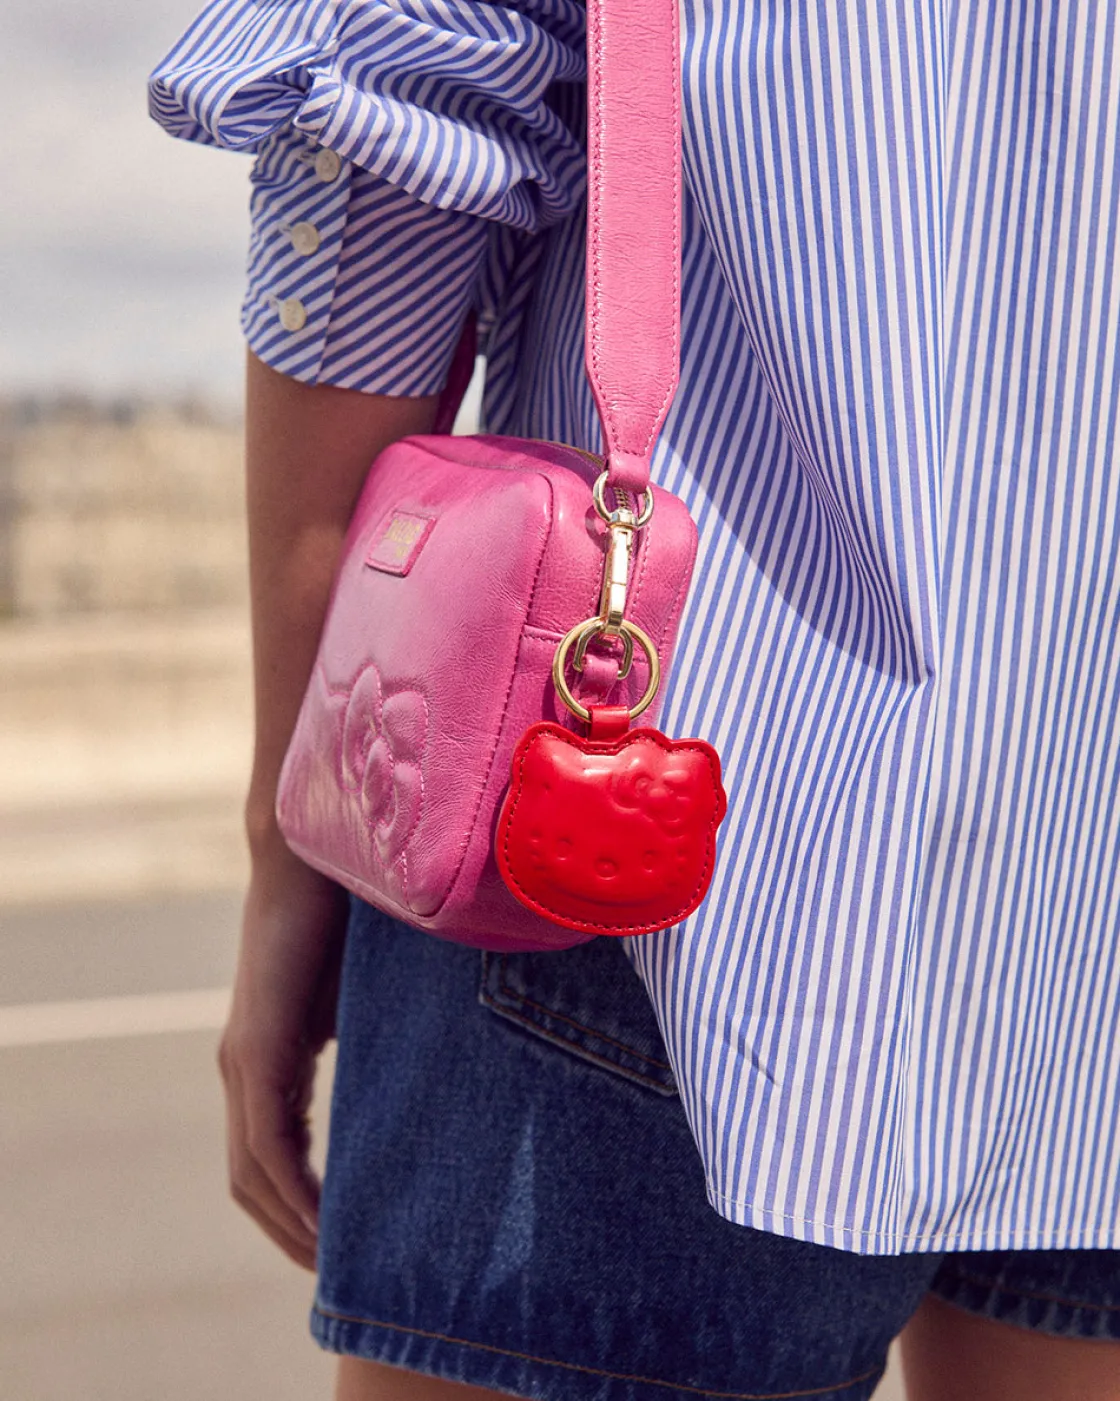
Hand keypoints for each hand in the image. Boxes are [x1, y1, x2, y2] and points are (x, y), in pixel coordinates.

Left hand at [219, 830, 348, 1268]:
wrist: (317, 848)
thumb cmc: (350, 911)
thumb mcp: (365, 997)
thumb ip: (375, 1040)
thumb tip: (425, 1073)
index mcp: (269, 1056)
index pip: (269, 1154)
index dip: (297, 1206)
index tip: (340, 1241)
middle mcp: (243, 1066)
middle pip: (251, 1181)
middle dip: (291, 1234)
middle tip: (340, 1273)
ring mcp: (243, 1059)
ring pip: (253, 1173)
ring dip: (290, 1225)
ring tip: (335, 1261)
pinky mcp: (256, 1046)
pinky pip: (268, 1143)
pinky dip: (294, 1189)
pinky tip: (326, 1218)